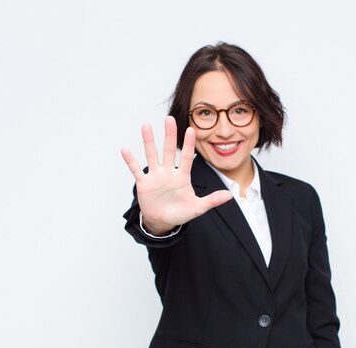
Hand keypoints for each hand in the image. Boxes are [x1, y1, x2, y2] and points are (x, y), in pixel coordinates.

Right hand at [121, 116, 232, 235]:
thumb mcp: (197, 207)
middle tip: (169, 118)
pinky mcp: (144, 184)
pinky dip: (130, 161)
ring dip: (149, 141)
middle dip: (169, 135)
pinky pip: (136, 170)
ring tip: (146, 125)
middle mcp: (168, 172)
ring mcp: (155, 176)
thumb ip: (212, 200)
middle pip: (169, 151)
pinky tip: (125, 149)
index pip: (186, 157)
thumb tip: (230, 196)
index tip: (191, 129)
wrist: (163, 222)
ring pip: (152, 155)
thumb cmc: (180, 213)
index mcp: (182, 176)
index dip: (189, 144)